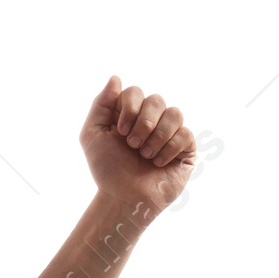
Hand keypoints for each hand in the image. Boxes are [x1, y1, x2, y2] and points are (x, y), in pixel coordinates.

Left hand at [80, 77, 195, 215]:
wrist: (123, 199)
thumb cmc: (107, 171)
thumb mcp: (92, 136)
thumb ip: (101, 104)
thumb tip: (116, 77)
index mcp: (130, 115)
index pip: (135, 92)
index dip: (129, 108)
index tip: (120, 131)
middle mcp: (152, 120)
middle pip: (156, 99)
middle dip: (143, 123)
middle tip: (132, 145)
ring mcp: (170, 133)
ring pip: (174, 114)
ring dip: (156, 137)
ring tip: (145, 156)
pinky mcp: (186, 149)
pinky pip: (185, 134)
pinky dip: (169, 149)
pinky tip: (158, 164)